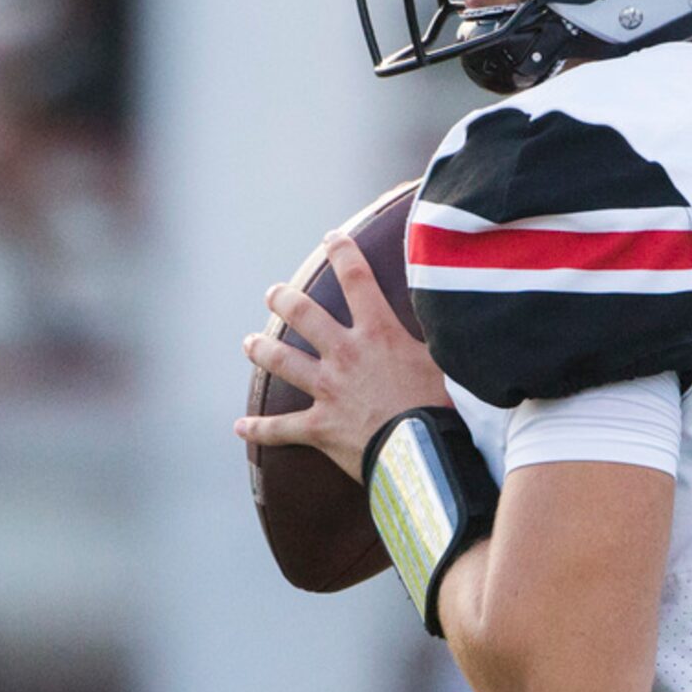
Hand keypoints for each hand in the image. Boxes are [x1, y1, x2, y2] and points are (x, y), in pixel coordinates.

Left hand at [234, 229, 450, 480]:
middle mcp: (346, 355)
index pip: (357, 280)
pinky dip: (258, 429)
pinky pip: (281, 429)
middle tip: (274, 294)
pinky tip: (239, 427)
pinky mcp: (320, 427)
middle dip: (284, 300)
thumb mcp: (445, 361)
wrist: (424, 453)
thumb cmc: (443, 407)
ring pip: (283, 362)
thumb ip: (435, 337)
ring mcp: (328, 391)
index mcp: (378, 334)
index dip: (344, 253)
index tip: (333, 239)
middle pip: (304, 315)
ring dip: (261, 350)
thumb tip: (451, 314)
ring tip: (248, 343)